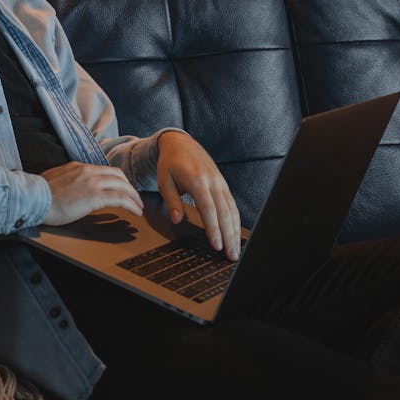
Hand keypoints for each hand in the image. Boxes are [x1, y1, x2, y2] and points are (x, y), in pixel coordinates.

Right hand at [41, 161, 143, 225]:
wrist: (35, 198)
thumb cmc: (40, 194)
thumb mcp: (56, 179)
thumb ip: (68, 178)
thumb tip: (71, 185)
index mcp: (79, 167)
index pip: (105, 170)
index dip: (117, 179)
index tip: (122, 188)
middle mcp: (88, 171)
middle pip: (118, 175)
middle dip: (129, 186)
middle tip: (134, 197)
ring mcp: (92, 182)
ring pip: (122, 185)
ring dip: (133, 196)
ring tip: (139, 206)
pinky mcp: (95, 197)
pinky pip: (120, 199)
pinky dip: (131, 204)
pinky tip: (136, 212)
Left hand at [157, 131, 240, 260]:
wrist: (180, 143)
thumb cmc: (170, 163)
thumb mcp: (164, 180)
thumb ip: (171, 200)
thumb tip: (177, 220)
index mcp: (196, 180)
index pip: (208, 208)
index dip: (214, 228)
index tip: (216, 245)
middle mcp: (212, 181)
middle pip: (224, 212)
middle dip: (229, 235)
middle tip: (231, 256)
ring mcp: (220, 182)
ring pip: (232, 209)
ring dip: (235, 231)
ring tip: (236, 251)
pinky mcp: (223, 183)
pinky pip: (232, 204)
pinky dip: (235, 220)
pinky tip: (236, 234)